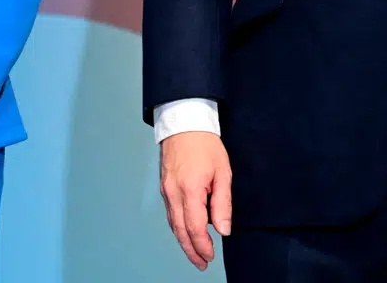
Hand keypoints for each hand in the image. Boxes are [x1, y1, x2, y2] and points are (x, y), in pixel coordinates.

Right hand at [159, 131, 231, 270]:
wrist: (184, 123)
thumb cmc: (205, 144)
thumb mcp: (223, 172)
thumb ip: (222, 203)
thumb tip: (223, 230)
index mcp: (190, 189)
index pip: (194, 227)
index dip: (202, 245)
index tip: (211, 256)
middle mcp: (173, 192)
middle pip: (180, 230)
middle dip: (191, 250)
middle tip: (202, 264)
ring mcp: (166, 190)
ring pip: (172, 224)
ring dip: (183, 241)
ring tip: (195, 254)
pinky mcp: (164, 187)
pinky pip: (170, 213)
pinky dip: (177, 227)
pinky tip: (185, 233)